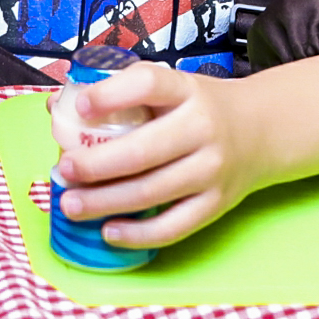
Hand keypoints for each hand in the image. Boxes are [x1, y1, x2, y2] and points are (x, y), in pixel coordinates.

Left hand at [55, 54, 318, 247]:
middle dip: (97, 164)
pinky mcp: (217, 204)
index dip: (110, 95)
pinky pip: (174, 226)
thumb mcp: (171, 87)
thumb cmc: (197, 106)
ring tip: (70, 203)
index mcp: (186, 90)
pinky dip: (138, 233)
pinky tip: (108, 231)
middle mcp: (203, 128)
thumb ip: (121, 94)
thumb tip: (57, 108)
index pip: (148, 85)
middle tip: (63, 170)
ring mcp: (212, 170)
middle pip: (144, 149)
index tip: (78, 107)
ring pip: (152, 191)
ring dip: (106, 202)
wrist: (260, 130)